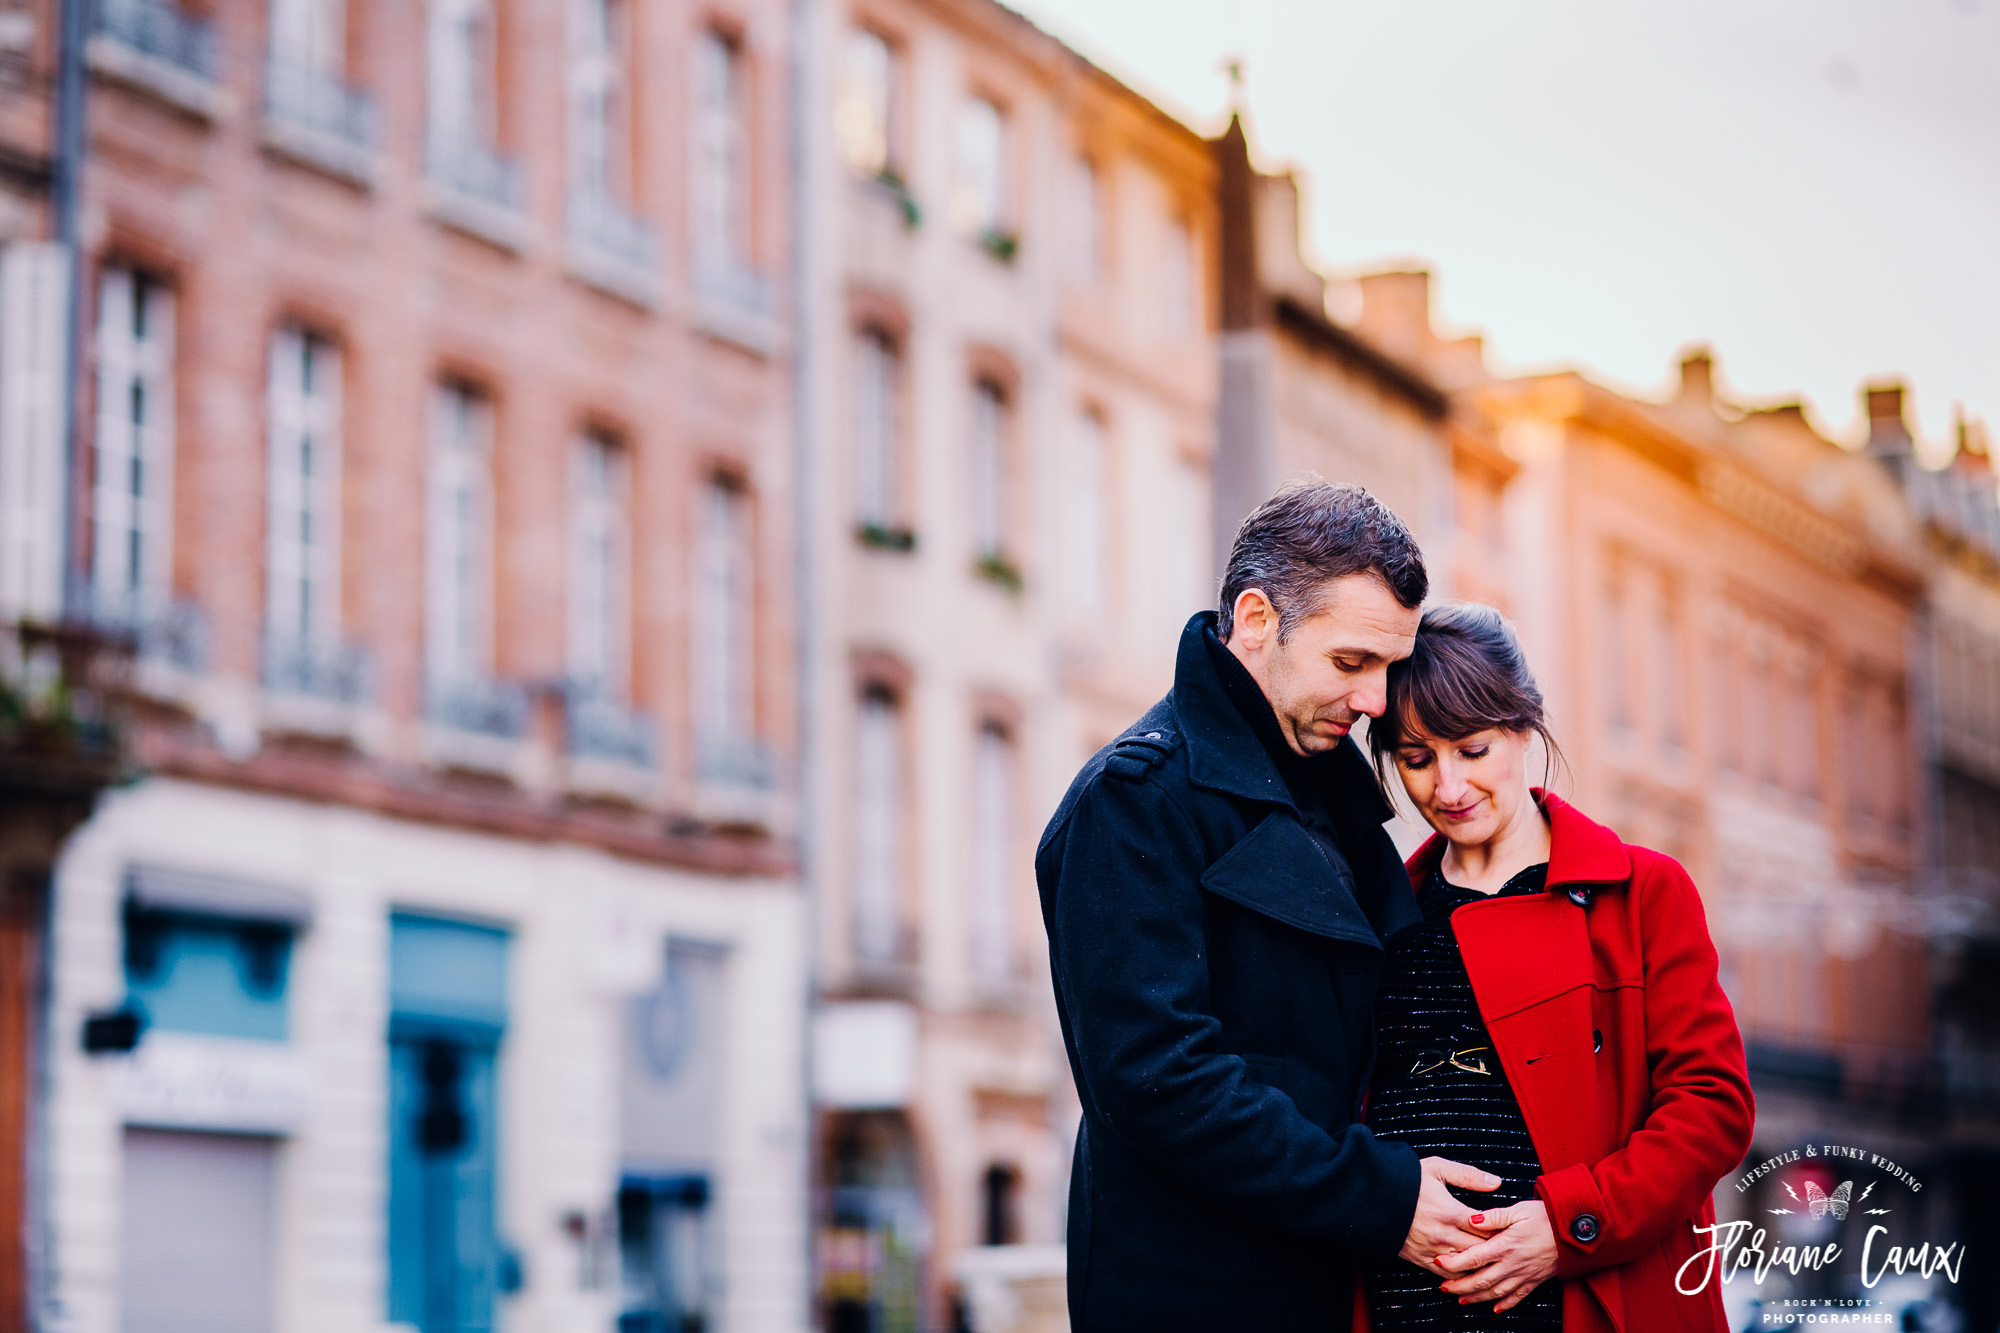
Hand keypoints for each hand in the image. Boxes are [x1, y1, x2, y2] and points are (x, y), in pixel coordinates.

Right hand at [1397, 1156, 1501, 1274]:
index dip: (1502, 1231)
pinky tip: (1468, 1273)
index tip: (1511, 1231)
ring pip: (1466, 1267)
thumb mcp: (1436, 1168)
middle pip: (1480, 1250)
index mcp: (1451, 1211)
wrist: (1370, 1196)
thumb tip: (1496, 1182)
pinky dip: (1459, 1275)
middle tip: (1508, 1250)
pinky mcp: (1419, 1259)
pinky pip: (1445, 1274)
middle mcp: (1444, 1234)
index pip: (1487, 1228)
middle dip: (1495, 1250)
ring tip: (1492, 1263)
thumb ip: (1468, 1175)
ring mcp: (1431, 1249)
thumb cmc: (1405, 1179)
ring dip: (1479, 1266)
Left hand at [1436, 1199, 1558, 1310]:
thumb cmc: (1546, 1216)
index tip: (1439, 1261)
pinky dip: (1505, 1304)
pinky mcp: (1536, 1280)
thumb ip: (1493, 1216)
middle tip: (1443, 1287)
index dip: (1454, 1262)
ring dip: (1477, 1298)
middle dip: (1460, 1286)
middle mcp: (1513, 1263)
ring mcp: (1525, 1274)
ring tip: (1461, 1299)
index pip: (1474, 1258)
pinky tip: (1495, 1308)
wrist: (1576, 1231)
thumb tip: (1471, 1219)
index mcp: (1506, 1245)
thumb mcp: (1518, 1209)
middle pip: (1481, 1280)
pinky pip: (1518, 1297)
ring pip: (1496, 1292)